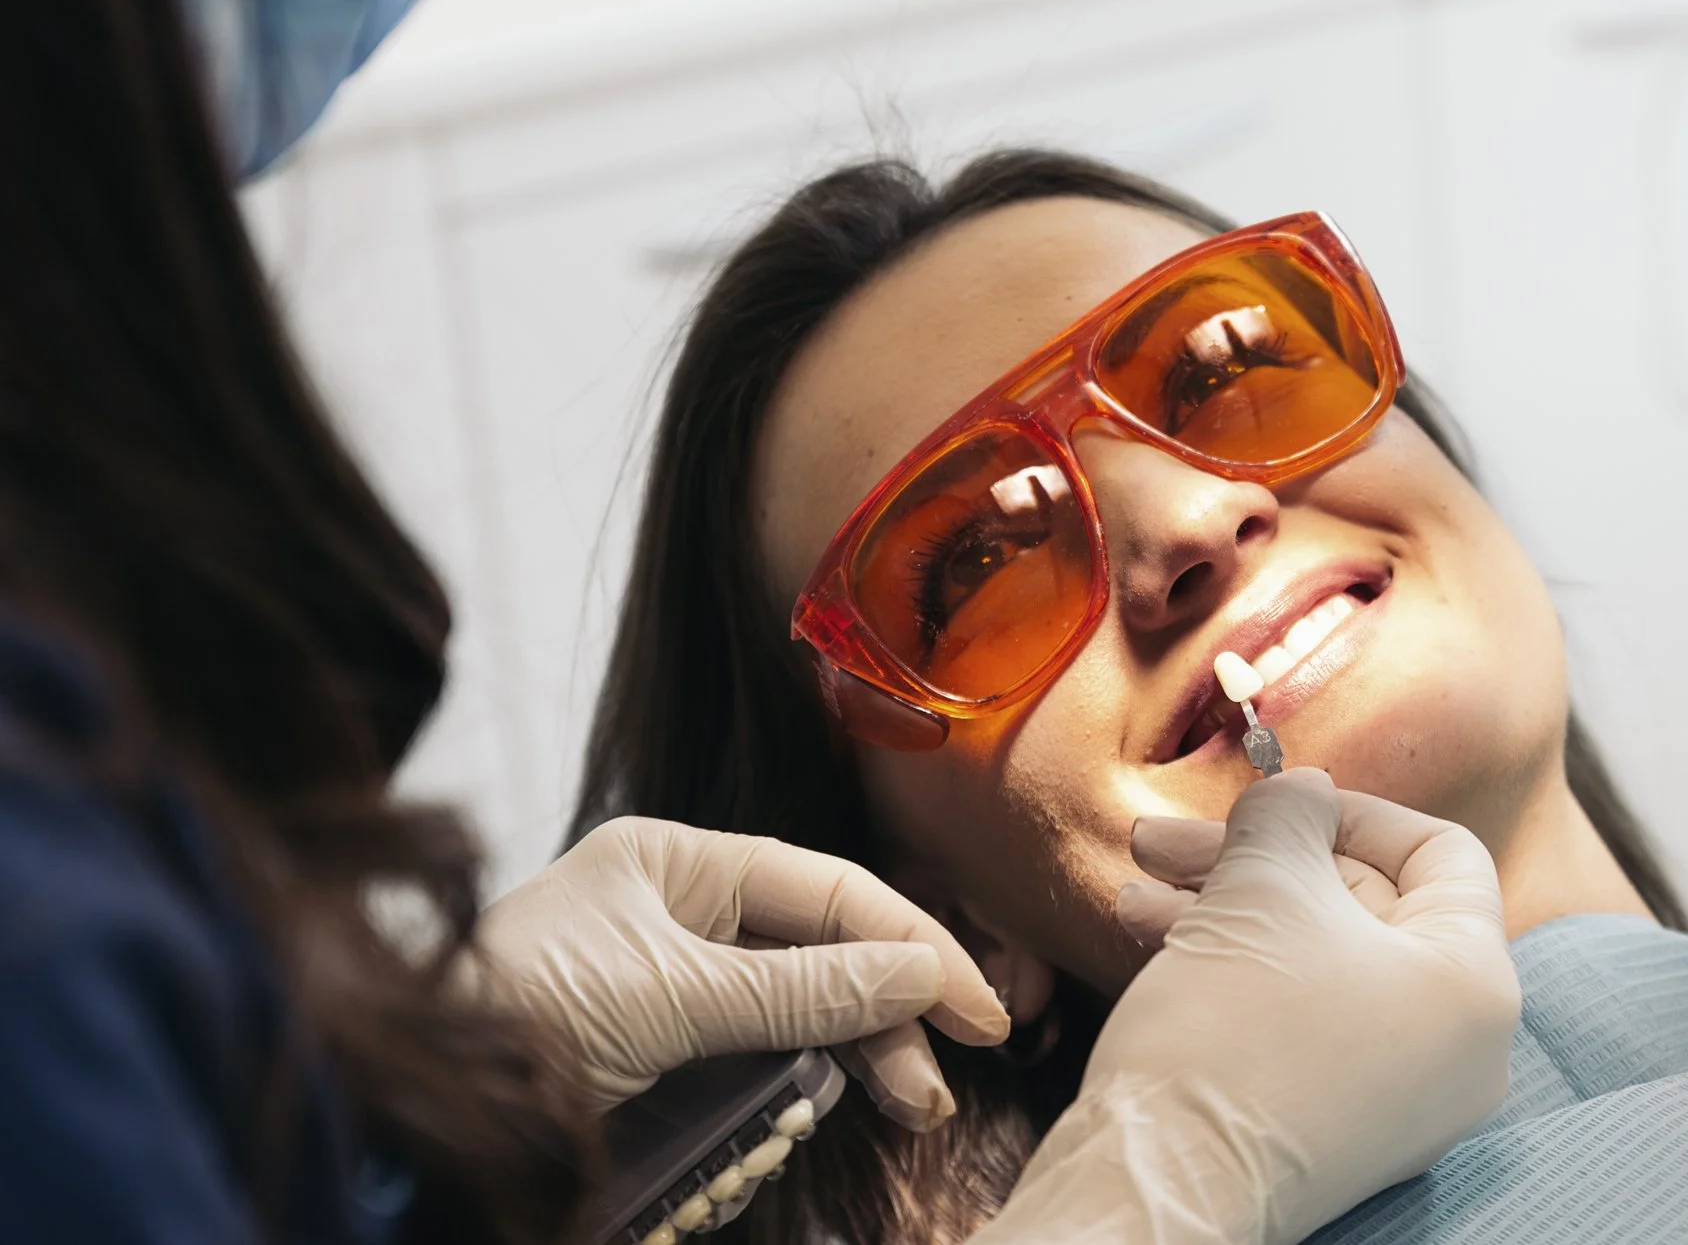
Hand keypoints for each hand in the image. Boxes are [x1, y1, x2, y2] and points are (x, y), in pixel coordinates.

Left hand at [472, 817, 1006, 1118]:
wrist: (411, 1108)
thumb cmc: (519, 1015)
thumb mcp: (673, 996)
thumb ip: (801, 990)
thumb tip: (920, 976)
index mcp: (678, 863)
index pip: (827, 891)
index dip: (912, 944)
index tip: (977, 1007)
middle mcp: (678, 911)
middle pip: (819, 955)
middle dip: (884, 1019)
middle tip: (936, 1088)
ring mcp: (666, 985)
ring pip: (791, 1019)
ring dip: (843, 1065)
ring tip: (899, 1111)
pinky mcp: (653, 1057)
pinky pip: (745, 1068)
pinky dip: (779, 1098)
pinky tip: (799, 1122)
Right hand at [977, 772, 1519, 1244]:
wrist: (1163, 1185)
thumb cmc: (1230, 1031)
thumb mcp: (1262, 882)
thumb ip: (1292, 813)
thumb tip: (1305, 793)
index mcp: (1476, 983)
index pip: (1440, 850)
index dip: (1347, 808)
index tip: (1270, 802)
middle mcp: (1458, 1049)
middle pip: (1365, 905)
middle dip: (1257, 860)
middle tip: (1168, 843)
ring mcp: (1401, 1097)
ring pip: (1318, 961)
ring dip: (1226, 910)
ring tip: (1137, 894)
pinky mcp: (1338, 1128)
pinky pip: (1303, 1020)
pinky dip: (1238, 972)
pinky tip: (1153, 944)